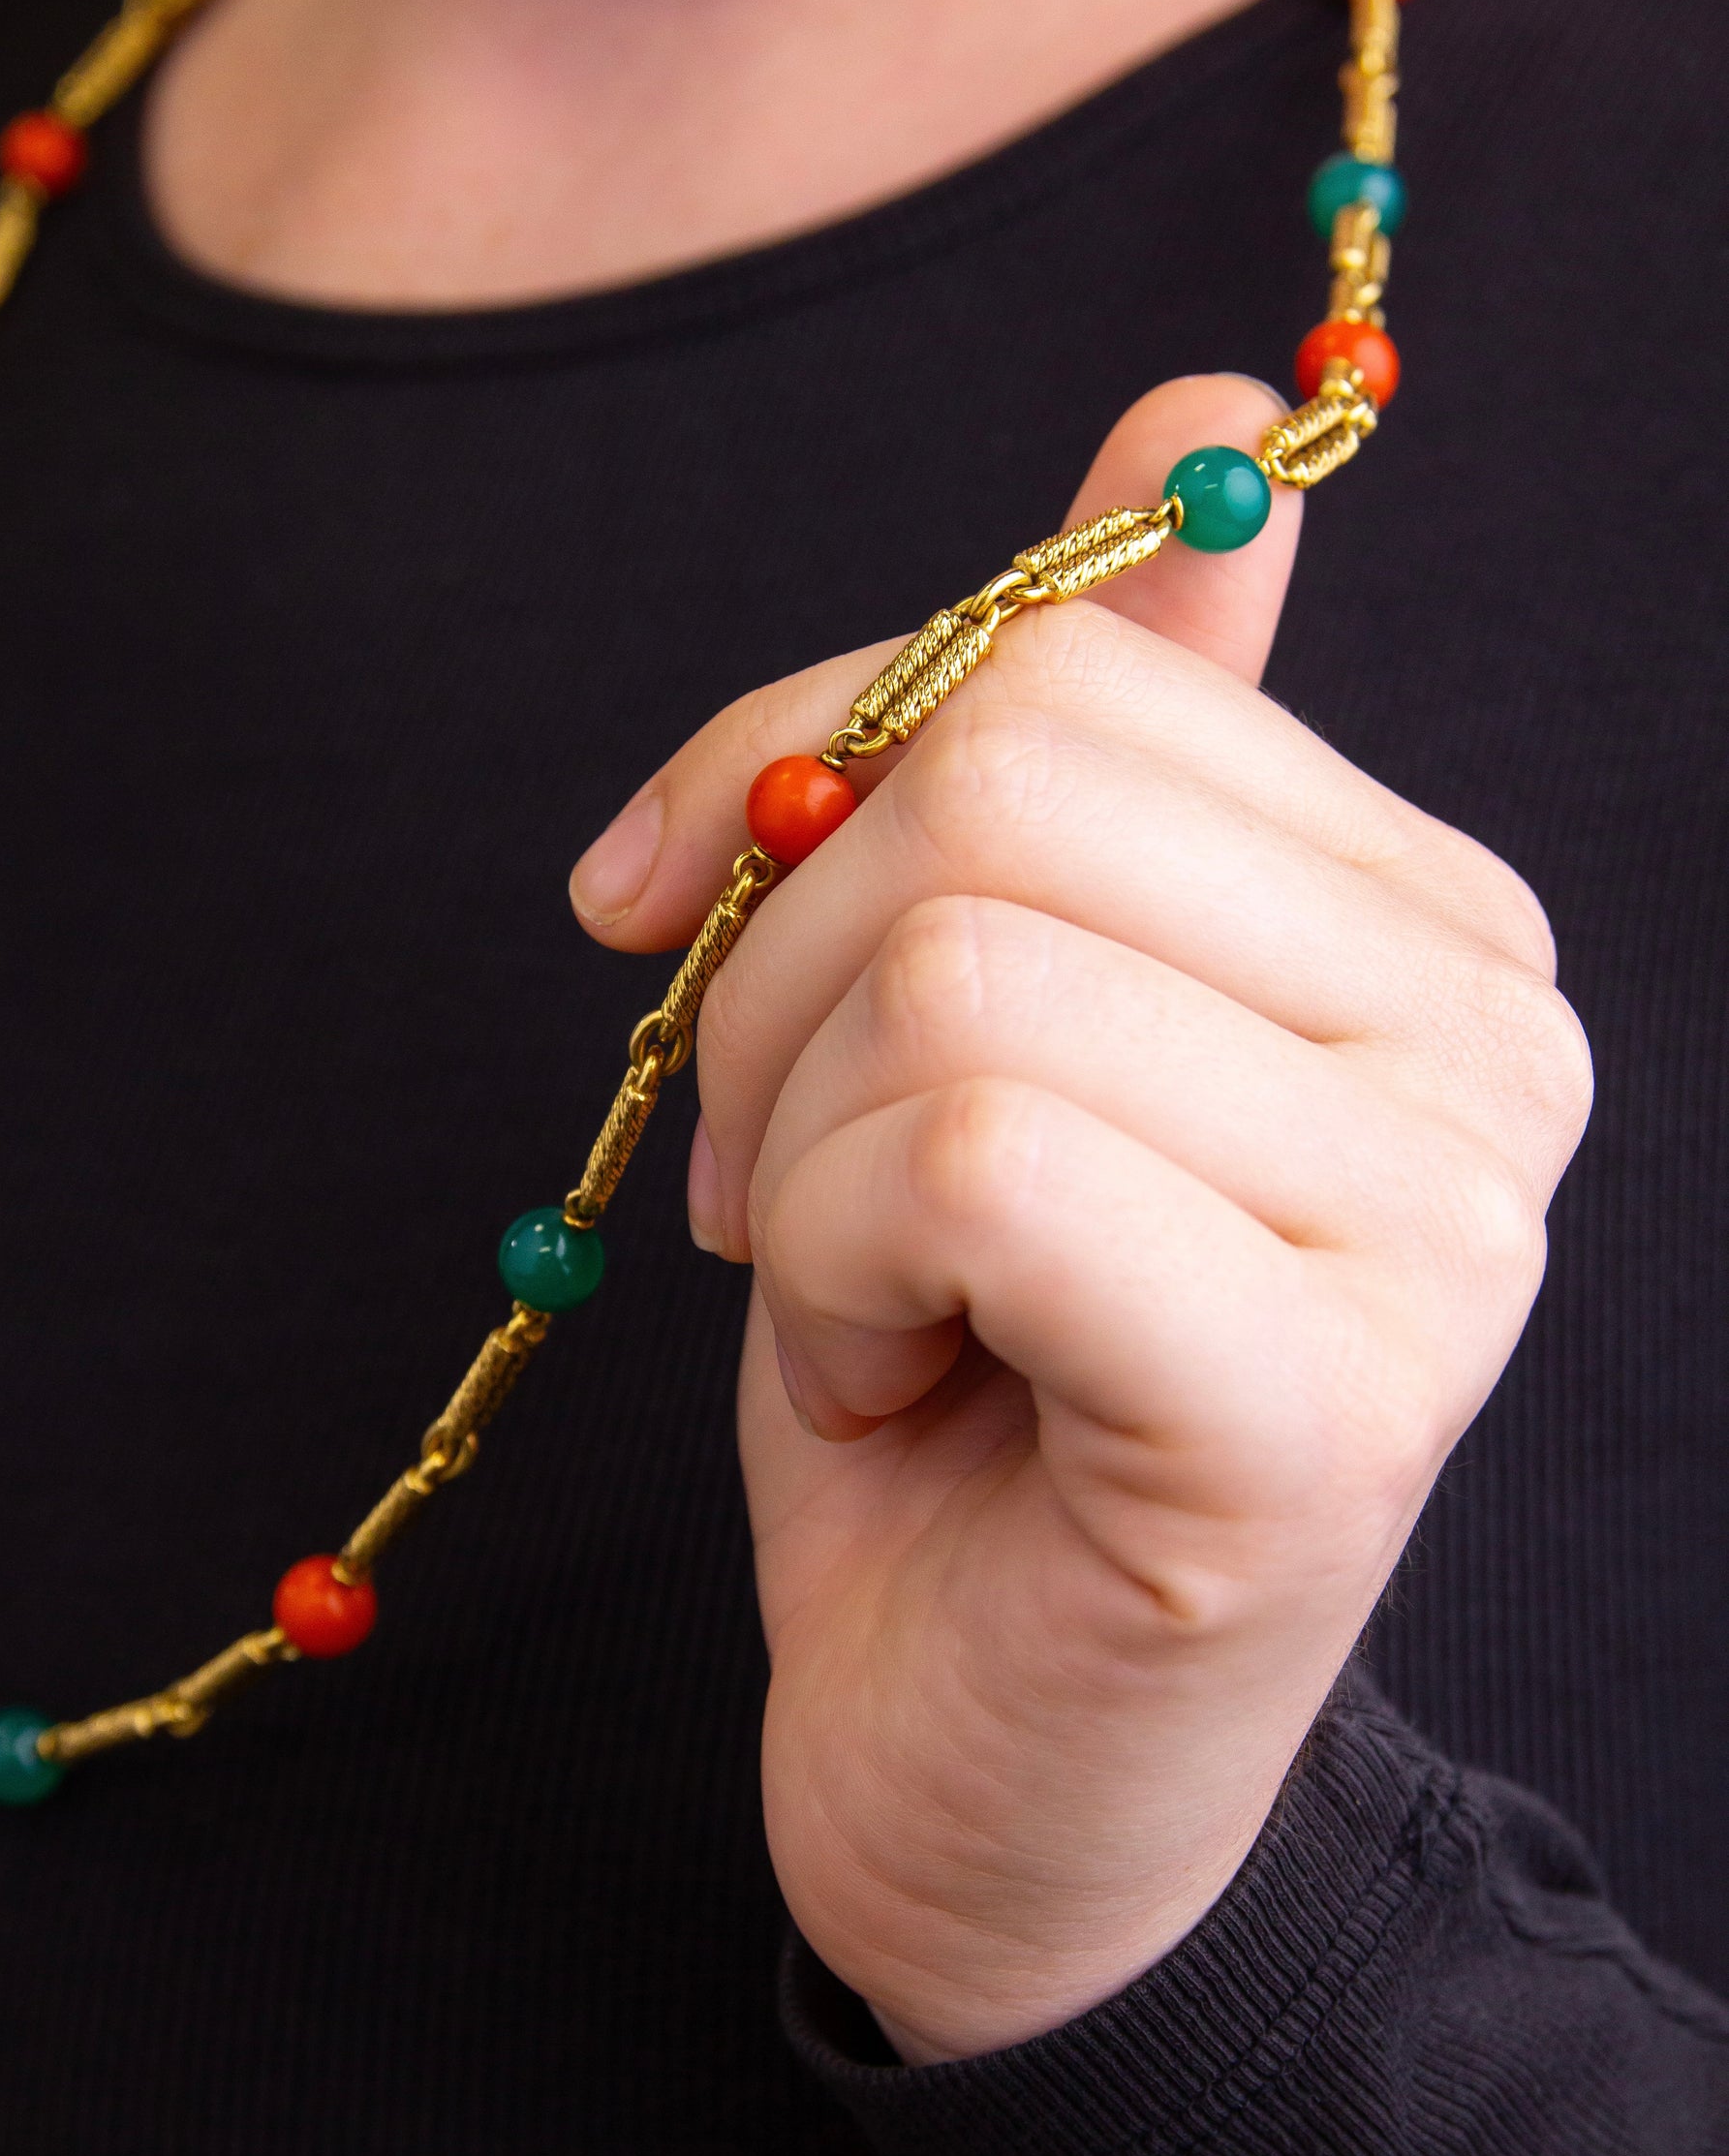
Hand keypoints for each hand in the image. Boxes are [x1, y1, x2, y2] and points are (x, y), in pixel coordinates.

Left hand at [569, 375, 1591, 2063]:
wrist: (990, 1756)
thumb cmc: (965, 1374)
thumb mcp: (969, 1009)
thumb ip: (1089, 735)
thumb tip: (1206, 399)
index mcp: (1413, 914)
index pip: (1053, 663)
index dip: (789, 774)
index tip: (669, 918)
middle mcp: (1486, 1036)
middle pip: (997, 783)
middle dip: (779, 989)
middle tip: (796, 1195)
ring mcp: (1445, 1219)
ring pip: (960, 969)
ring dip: (810, 1166)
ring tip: (880, 1309)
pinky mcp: (1336, 1399)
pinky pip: (973, 1156)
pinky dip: (847, 1280)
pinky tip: (917, 1394)